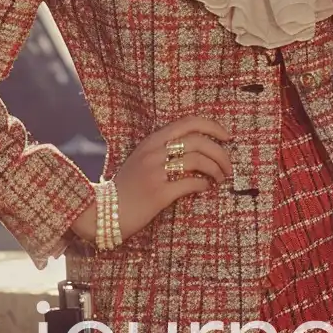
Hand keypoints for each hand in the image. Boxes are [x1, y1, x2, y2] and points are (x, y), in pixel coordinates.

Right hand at [71, 114, 234, 246]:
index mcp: (152, 140)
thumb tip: (197, 149)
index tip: (227, 137)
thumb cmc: (127, 186)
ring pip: (197, 160)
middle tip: (229, 167)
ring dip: (216, 170)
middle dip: (221, 153)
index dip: (212, 126)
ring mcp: (155, 171)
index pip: (188, 122)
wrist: (104, 211)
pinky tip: (206, 188)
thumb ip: (163, 150)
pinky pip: (190, 184)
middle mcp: (154, 151)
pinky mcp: (159, 193)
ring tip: (220, 179)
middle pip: (198, 140)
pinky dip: (204, 185)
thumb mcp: (142, 160)